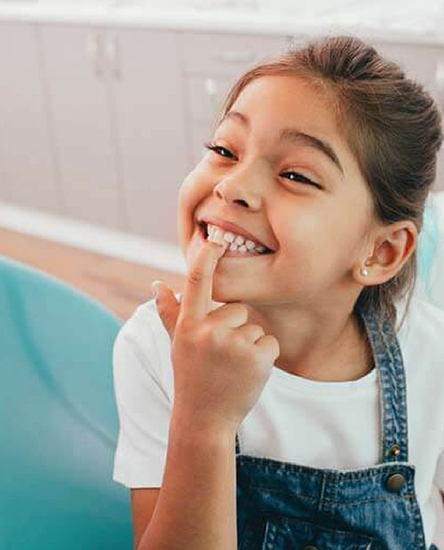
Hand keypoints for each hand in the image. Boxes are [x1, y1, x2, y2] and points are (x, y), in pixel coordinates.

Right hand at [152, 231, 279, 432]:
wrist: (205, 419)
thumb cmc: (191, 376)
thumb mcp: (177, 344)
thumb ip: (169, 312)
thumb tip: (156, 284)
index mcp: (188, 325)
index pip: (196, 282)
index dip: (207, 257)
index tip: (217, 238)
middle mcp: (209, 331)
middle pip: (237, 308)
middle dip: (235, 328)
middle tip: (221, 356)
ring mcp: (233, 344)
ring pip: (255, 327)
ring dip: (249, 345)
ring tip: (232, 368)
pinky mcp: (257, 357)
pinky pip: (269, 342)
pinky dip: (264, 356)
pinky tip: (248, 373)